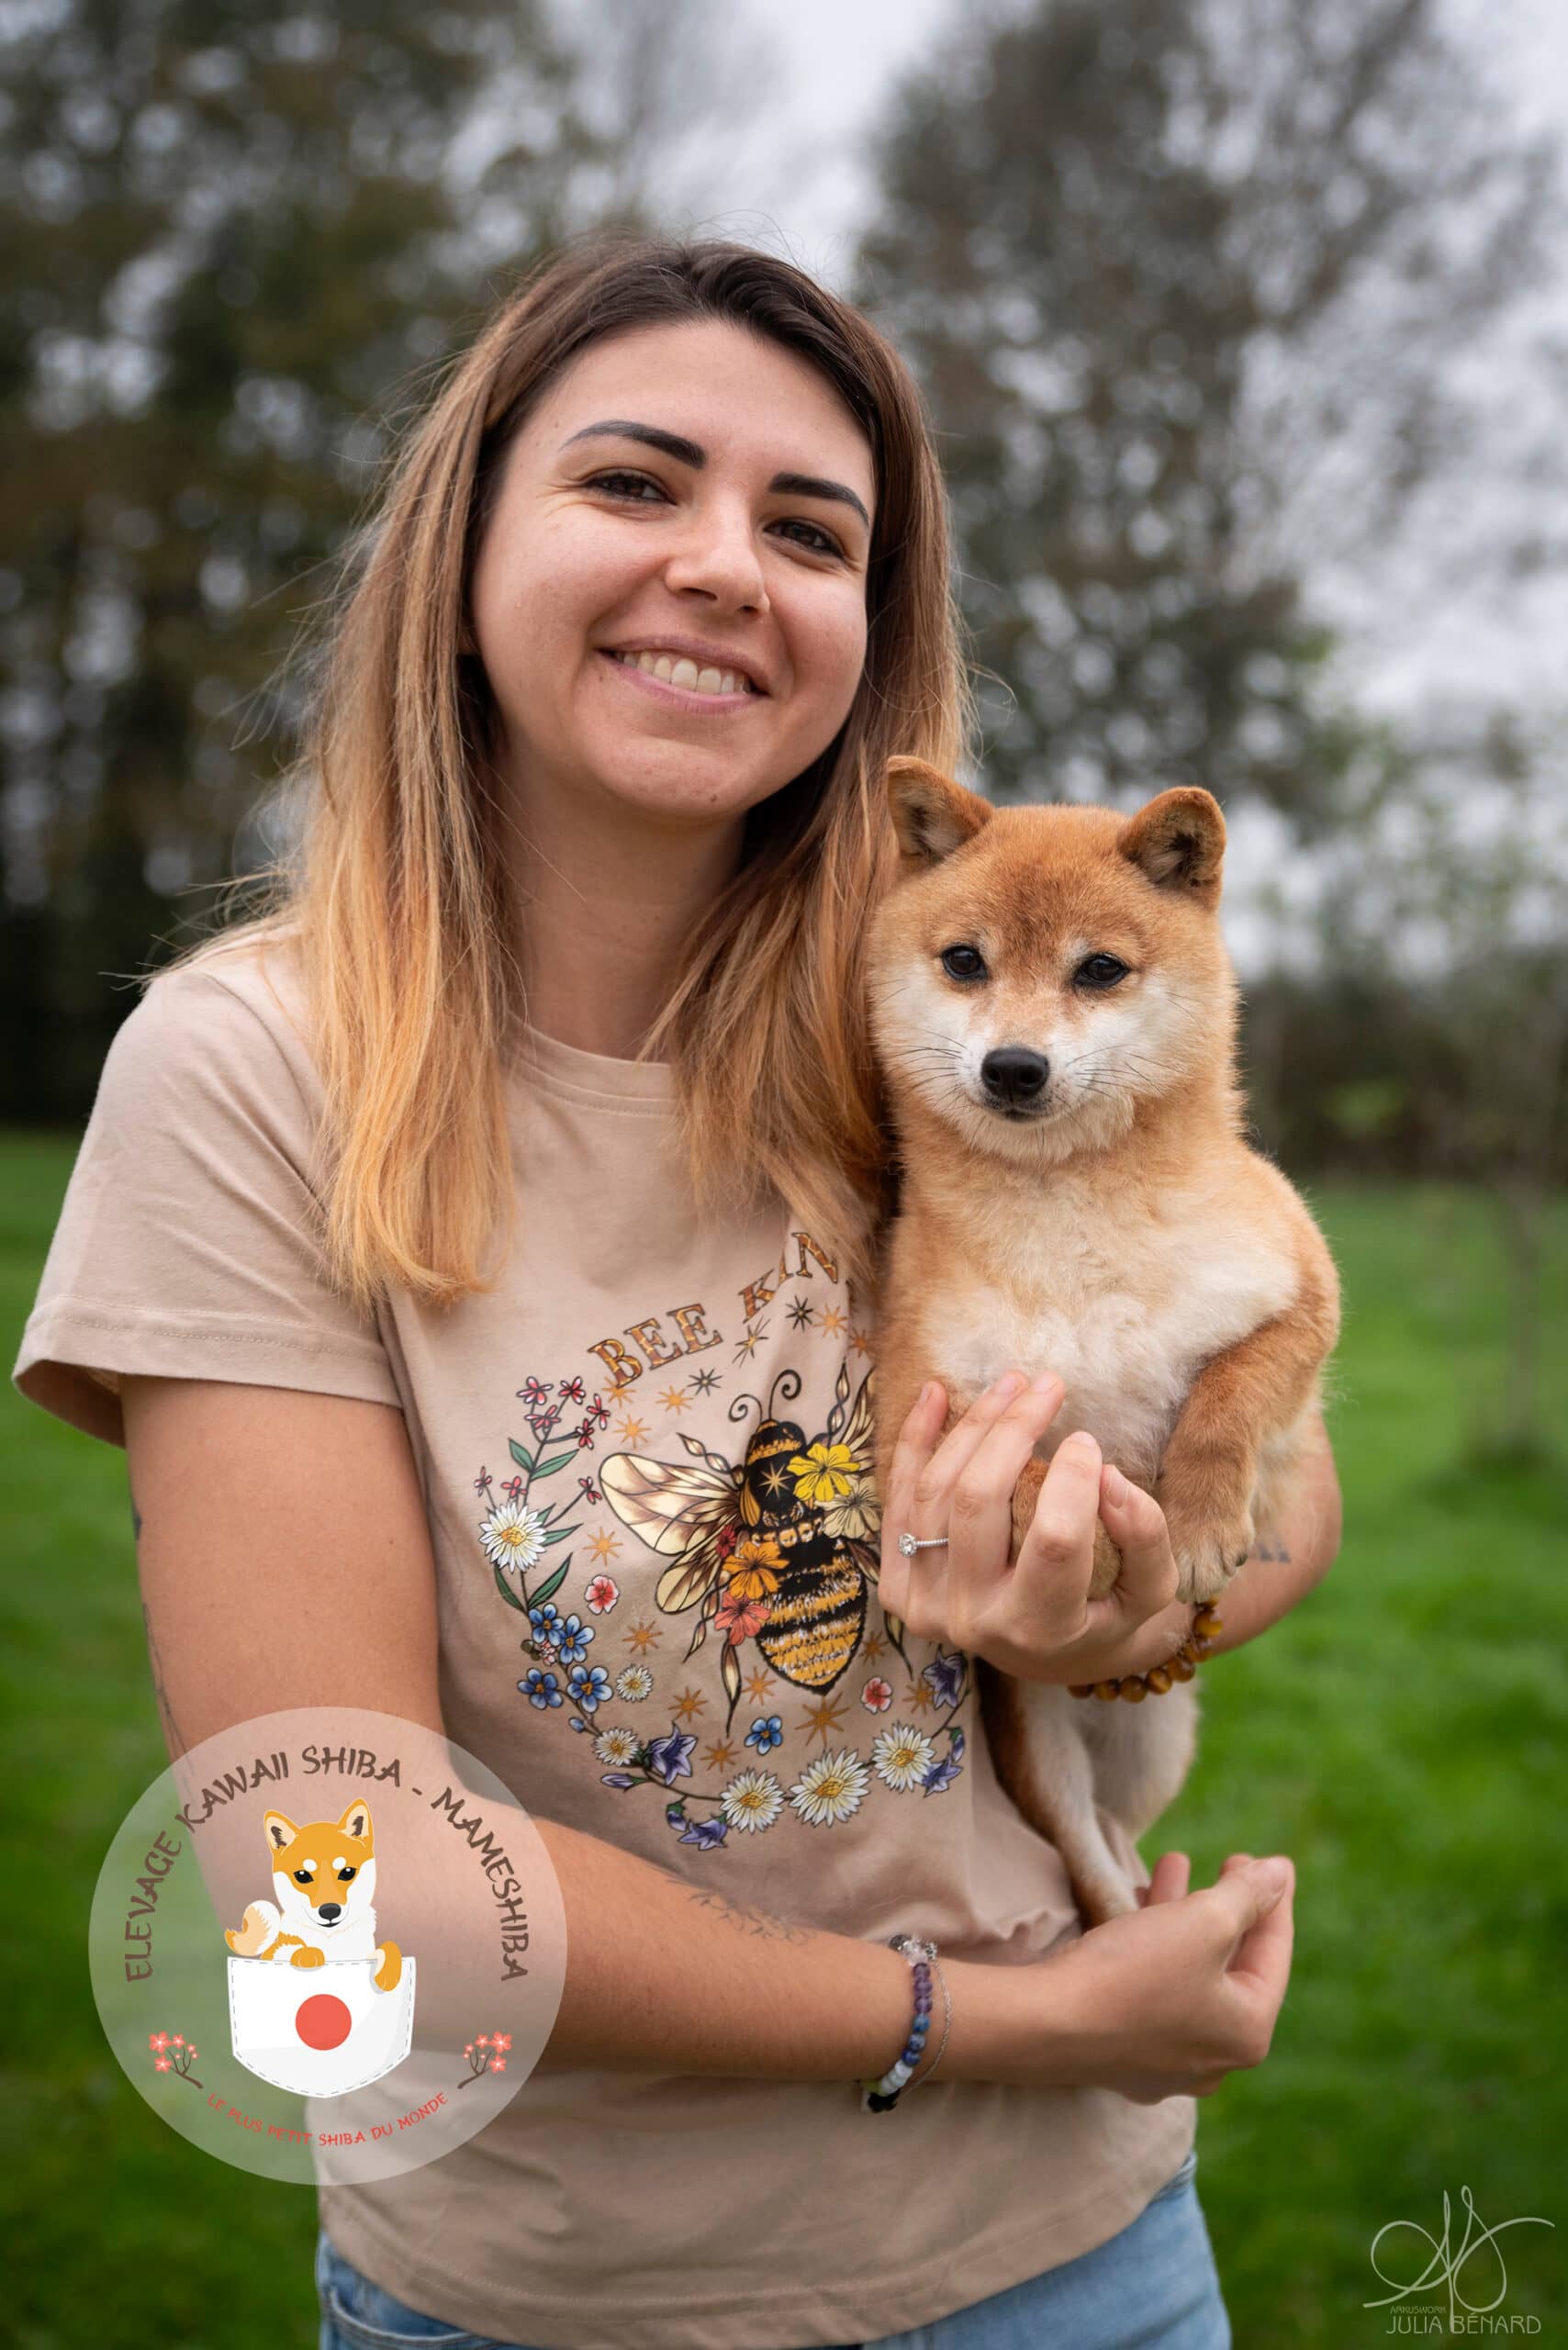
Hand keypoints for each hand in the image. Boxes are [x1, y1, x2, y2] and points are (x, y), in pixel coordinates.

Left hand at [878, 1371, 1185, 1683]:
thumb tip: (1108, 1476)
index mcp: (1040, 1627)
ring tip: (1011, 1383)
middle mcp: (973, 1620)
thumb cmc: (1108, 1615)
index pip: (1054, 1540)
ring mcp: (925, 1604)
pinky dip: (914, 1441)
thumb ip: (1144, 1537)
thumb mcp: (1150, 1591)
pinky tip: (935, 1395)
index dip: (1071, 1479)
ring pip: (936, 1491)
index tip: (1087, 1439)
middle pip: (979, 1502)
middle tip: (1048, 1385)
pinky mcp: (897, 1583)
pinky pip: (899, 1499)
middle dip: (1014, 1429)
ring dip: (972, 1424)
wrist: (1046, 1653)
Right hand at [1034, 1852, 1295, 2102]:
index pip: (1273, 1955)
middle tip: (1230, 1862)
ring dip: (1183, 1917)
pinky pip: (1153, 1991)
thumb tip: (1281, 1872)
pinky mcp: (1123, 2055)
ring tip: (1175, 1864)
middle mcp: (1214, 2059)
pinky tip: (1139, 1909)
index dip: (1273, 1900)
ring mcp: (1166, 2063)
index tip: (1273, 1862)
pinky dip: (1153, 1948)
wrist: (1047, 2024)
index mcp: (1247, 2033)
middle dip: (1225, 1905)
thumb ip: (1248, 1894)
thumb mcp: (1204, 1920)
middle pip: (1231, 1966)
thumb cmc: (1135, 1972)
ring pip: (1187, 1975)